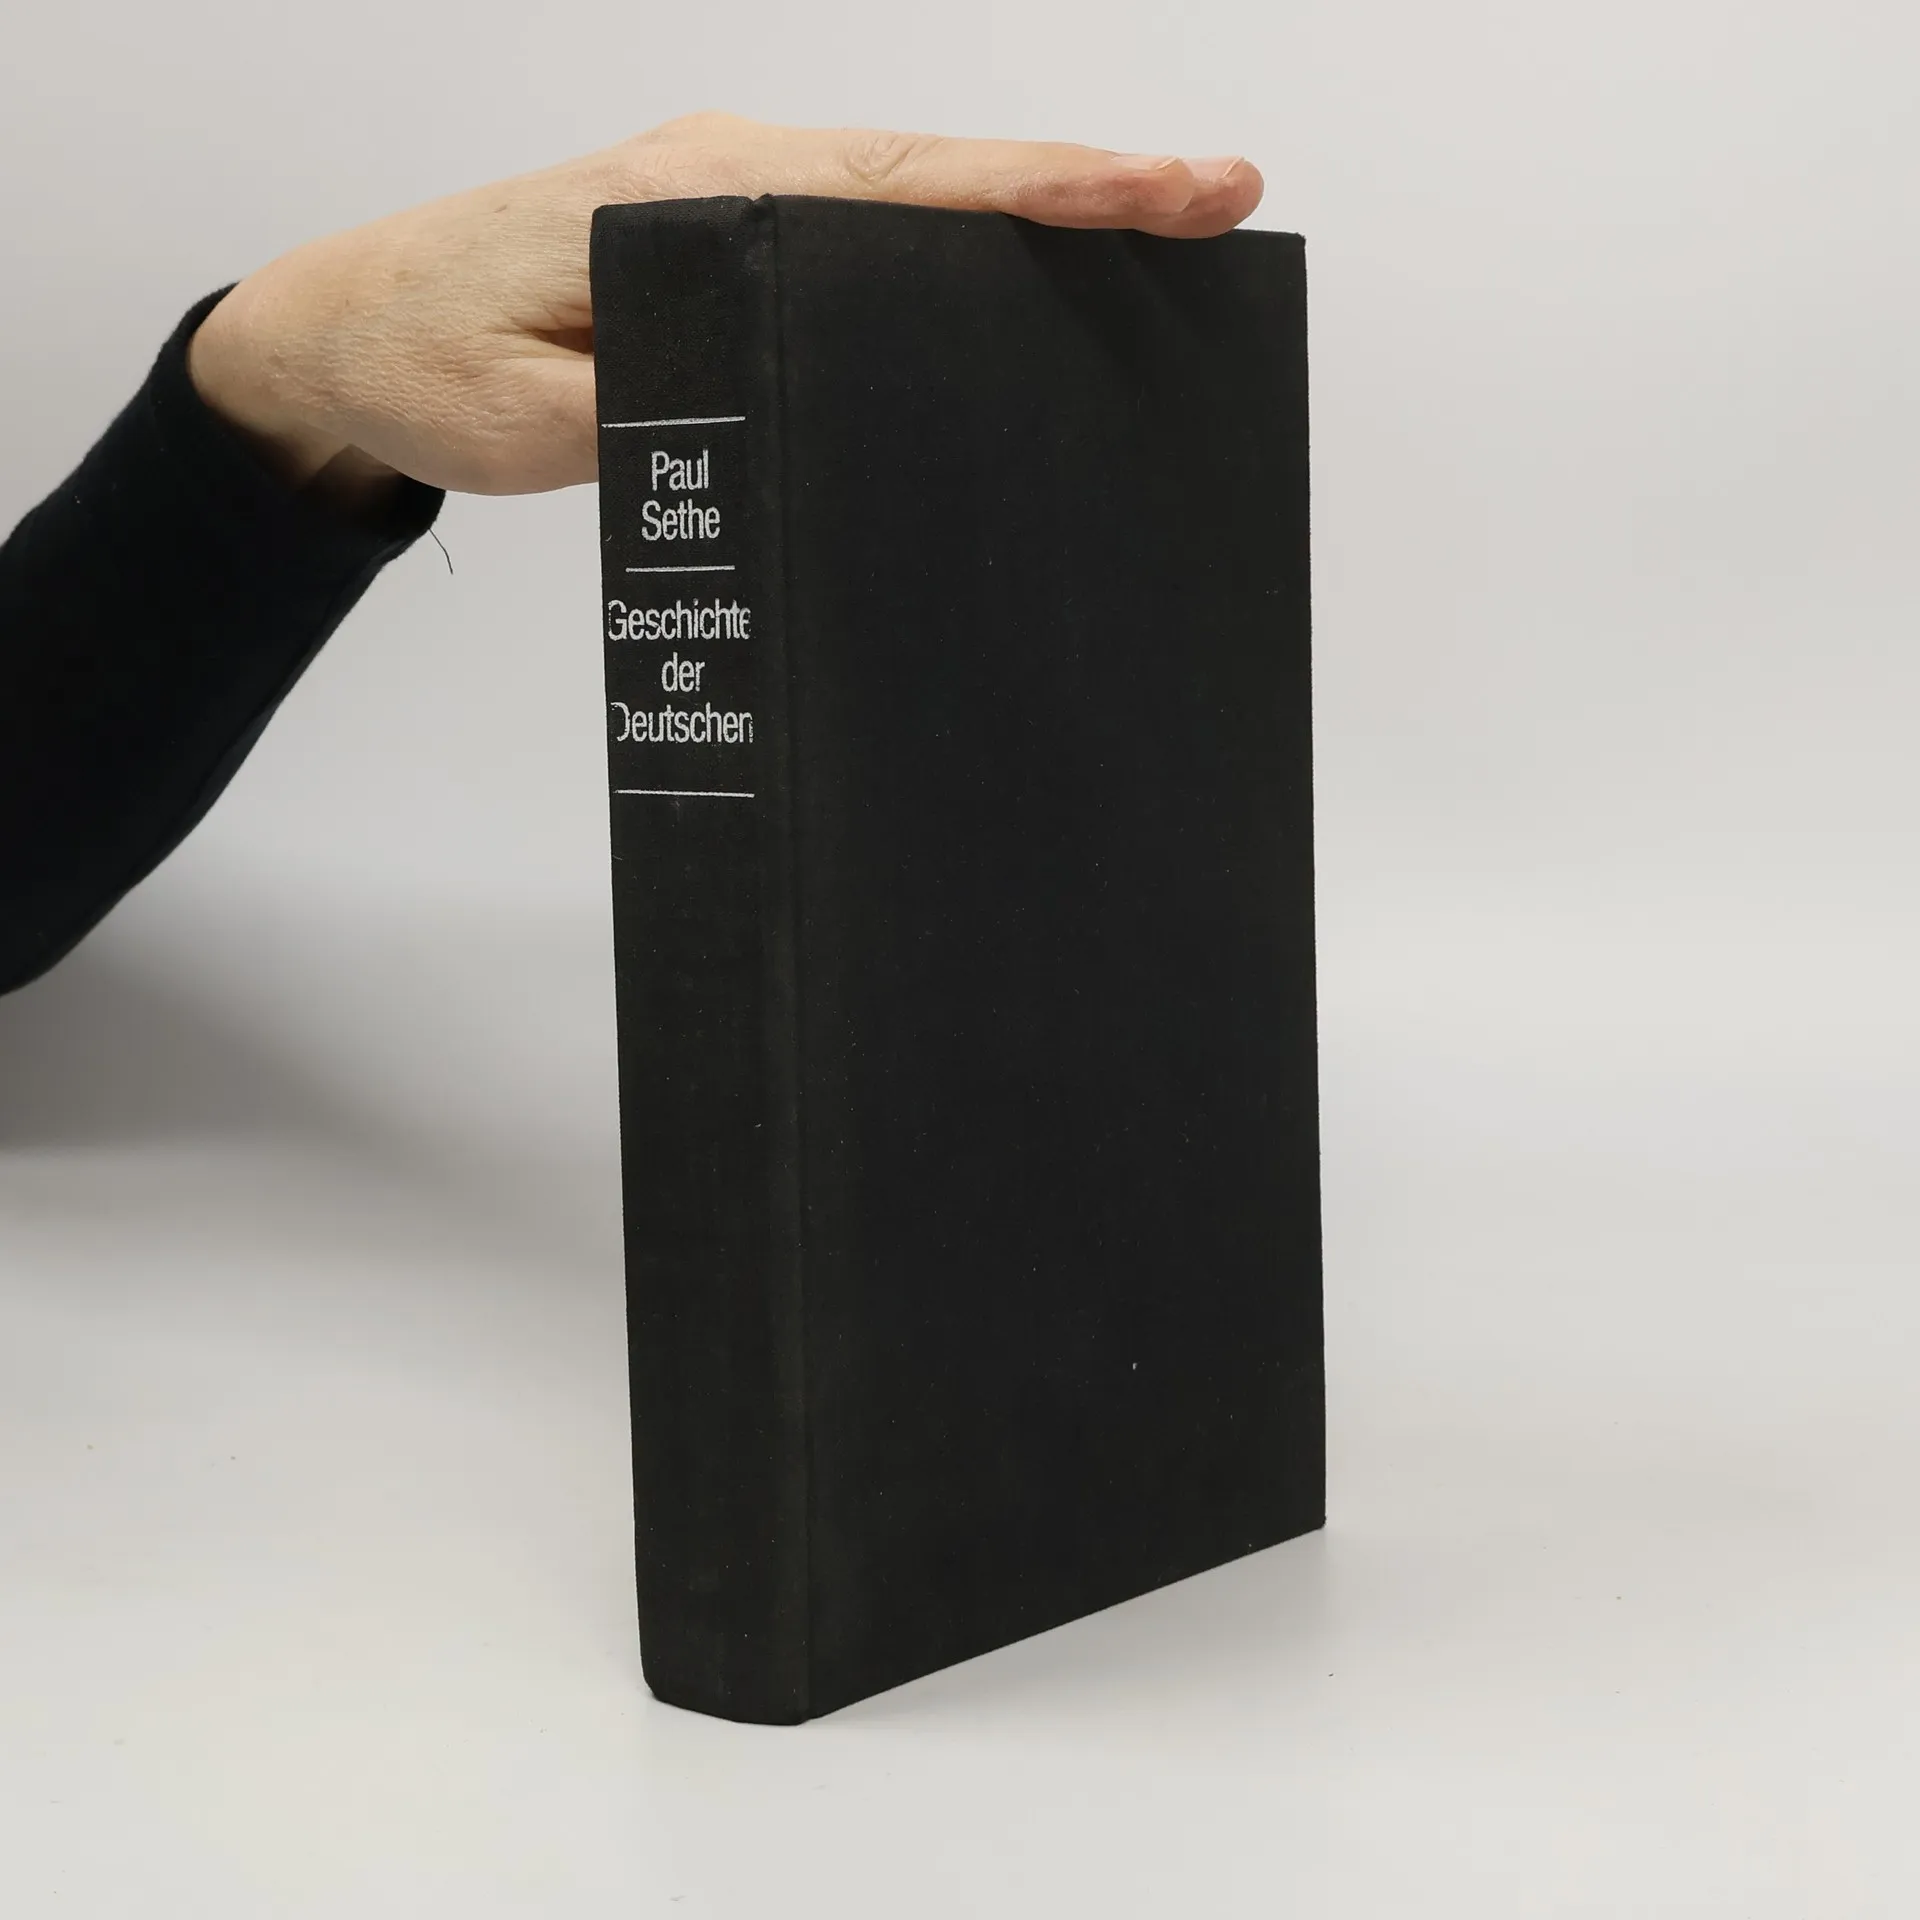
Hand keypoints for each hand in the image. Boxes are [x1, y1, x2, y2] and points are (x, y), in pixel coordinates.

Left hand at [187, 113, 1263, 503]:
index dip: (1043, 193)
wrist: (346, 327)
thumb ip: (658, 418)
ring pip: (912, 192)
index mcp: (698, 200)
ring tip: (1158, 239)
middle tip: (1216, 206)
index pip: (904, 191)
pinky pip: (867, 224)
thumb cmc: (428, 362)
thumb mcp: (534, 422)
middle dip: (1085, 189)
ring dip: (1034, 210)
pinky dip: (960, 236)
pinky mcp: (724, 230)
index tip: (1162, 193)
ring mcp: (731, 193)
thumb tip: (781, 415)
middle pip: (939, 174)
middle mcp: (731, 173)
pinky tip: (1018, 272)